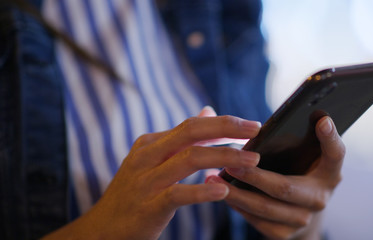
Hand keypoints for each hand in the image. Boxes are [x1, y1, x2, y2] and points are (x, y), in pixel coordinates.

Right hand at [43, 106, 261, 239]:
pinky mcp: (148, 206)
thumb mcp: (154, 160)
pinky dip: (202, 190)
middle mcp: (147, 156)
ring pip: (190, 159)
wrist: (103, 228)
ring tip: (251, 161)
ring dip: (225, 158)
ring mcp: (146, 180)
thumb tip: (208, 111)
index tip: (252, 125)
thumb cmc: (136, 193)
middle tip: (256, 130)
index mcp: (151, 143)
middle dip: (227, 129)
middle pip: (191, 133)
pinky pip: (178, 194)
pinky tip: (223, 190)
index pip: (192, 125)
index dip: (224, 123)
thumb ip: (182, 137)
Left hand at [207, 116, 344, 239]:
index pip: (336, 153)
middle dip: (253, 176)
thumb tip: (289, 110)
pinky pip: (255, 220)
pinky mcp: (284, 234)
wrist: (299, 212)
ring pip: (265, 207)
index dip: (330, 137)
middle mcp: (320, 198)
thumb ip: (298, 133)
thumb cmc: (297, 172)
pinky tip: (220, 193)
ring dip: (236, 194)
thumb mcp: (304, 155)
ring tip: (213, 178)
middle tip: (230, 163)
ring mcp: (302, 219)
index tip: (322, 120)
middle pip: (285, 187)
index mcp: (329, 172)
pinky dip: (236, 206)